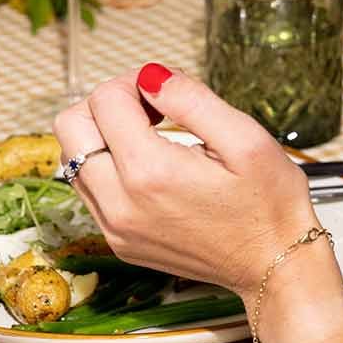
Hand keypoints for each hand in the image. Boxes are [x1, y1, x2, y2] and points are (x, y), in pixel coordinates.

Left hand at [53, 65, 319, 300]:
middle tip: (147, 110)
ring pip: (73, 160)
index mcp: (150, 173)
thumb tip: (150, 76)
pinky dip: (108, 170)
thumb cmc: (269, 206)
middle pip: (70, 127)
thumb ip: (191, 99)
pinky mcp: (119, 242)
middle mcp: (121, 204)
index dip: (133, 83)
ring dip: (102, 138)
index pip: (104, 100)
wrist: (273, 266)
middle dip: (105, 106)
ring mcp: (115, 228)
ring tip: (149, 138)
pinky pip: (89, 192)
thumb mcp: (246, 139)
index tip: (162, 93)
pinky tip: (148, 169)